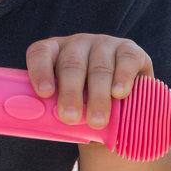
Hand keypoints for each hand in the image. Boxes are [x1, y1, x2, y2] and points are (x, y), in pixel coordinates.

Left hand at [25, 34, 152, 130]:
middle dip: (70, 92)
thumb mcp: (69, 104)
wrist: (122, 105)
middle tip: (69, 117)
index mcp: (54, 52)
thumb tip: (45, 126)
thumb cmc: (85, 105)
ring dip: (98, 95)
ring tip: (96, 120)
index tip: (44, 93)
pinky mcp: (129, 49)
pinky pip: (126, 60)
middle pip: (71, 64)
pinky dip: (122, 78)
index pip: (40, 53)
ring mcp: (103, 43)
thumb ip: (56, 110)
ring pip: (99, 67)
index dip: (40, 71)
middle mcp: (77, 44)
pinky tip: (119, 94)